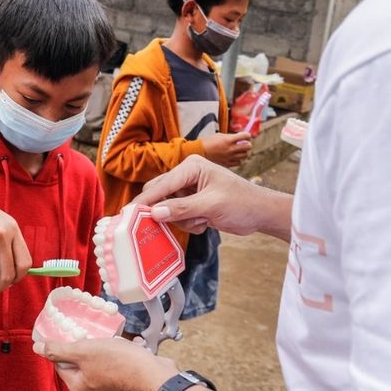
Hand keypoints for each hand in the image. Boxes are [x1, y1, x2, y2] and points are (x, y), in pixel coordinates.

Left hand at [33, 337, 177, 390]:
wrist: (157, 379)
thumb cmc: (121, 365)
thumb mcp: (84, 351)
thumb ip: (59, 349)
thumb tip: (37, 347)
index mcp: (79, 386)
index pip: (60, 364)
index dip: (63, 346)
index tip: (69, 333)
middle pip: (80, 365)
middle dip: (86, 348)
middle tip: (92, 334)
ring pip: (99, 367)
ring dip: (103, 351)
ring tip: (111, 340)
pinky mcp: (126, 389)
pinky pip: (116, 370)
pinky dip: (119, 358)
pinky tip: (126, 349)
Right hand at [133, 154, 274, 236]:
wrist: (261, 213)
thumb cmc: (242, 203)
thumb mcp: (211, 205)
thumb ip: (181, 209)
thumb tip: (154, 214)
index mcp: (191, 167)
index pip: (161, 184)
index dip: (146, 200)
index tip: (129, 213)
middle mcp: (186, 175)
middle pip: (159, 194)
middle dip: (168, 212)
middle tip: (176, 221)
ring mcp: (189, 190)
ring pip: (168, 209)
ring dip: (183, 220)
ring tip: (204, 220)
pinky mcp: (192, 203)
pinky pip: (178, 216)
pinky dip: (190, 223)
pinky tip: (207, 221)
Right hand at [201, 132, 251, 166]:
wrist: (198, 152)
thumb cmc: (208, 141)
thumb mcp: (219, 135)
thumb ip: (230, 136)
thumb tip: (240, 138)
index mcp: (228, 140)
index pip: (245, 136)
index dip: (247, 135)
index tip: (246, 136)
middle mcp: (231, 149)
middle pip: (248, 147)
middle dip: (247, 144)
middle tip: (244, 143)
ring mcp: (229, 157)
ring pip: (244, 155)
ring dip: (243, 152)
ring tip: (238, 150)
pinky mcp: (227, 163)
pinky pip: (238, 162)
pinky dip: (238, 159)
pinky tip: (234, 157)